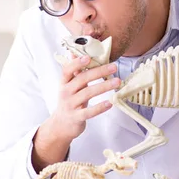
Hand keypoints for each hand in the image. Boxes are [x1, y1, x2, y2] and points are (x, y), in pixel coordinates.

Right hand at [32, 55, 119, 171]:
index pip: (67, 69)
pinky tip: (110, 103)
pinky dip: (100, 107)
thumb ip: (74, 71)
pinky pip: (89, 112)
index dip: (77, 63)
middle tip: (114, 67)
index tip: (89, 57)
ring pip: (88, 93)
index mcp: (64, 83)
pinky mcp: (77, 117)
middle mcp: (66, 92)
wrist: (61, 125)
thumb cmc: (69, 101)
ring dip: (104, 86)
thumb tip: (75, 52)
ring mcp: (71, 105)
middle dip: (99, 71)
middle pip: (82, 79)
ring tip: (118, 81)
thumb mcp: (69, 85)